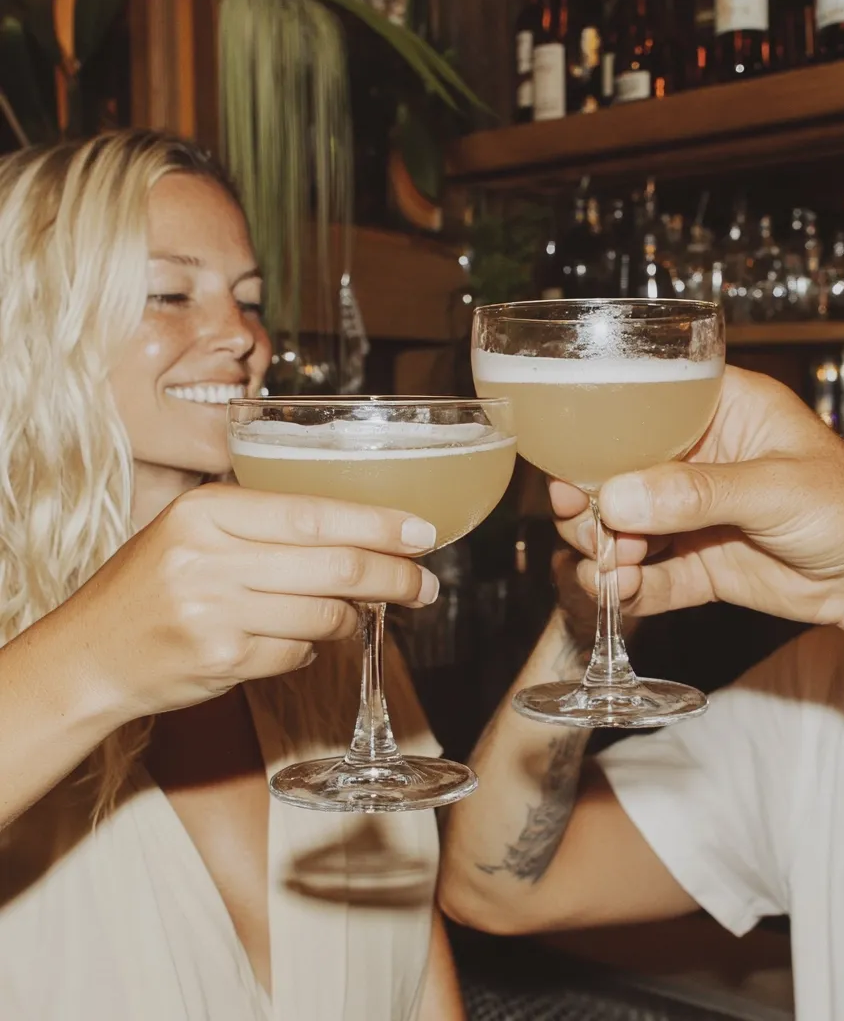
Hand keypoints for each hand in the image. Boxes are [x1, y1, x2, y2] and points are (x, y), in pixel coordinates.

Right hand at [62, 483, 438, 719]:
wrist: (88, 656)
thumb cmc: (152, 586)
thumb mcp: (196, 533)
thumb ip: (269, 527)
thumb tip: (363, 534)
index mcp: (207, 511)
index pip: (317, 514)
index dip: (381, 525)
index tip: (424, 533)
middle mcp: (209, 557)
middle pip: (336, 566)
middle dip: (395, 577)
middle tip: (425, 586)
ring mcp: (214, 613)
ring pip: (324, 614)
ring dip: (353, 617)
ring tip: (357, 612)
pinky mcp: (221, 662)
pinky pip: (298, 654)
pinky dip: (312, 649)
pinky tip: (298, 640)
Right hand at [551, 366, 843, 628]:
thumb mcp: (775, 487)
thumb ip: (697, 493)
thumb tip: (619, 500)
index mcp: (716, 411)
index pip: (640, 408)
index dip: (596, 434)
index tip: (572, 468)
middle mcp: (693, 459)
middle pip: (615, 472)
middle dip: (590, 501)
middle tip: (585, 522)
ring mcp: (688, 514)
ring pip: (620, 526)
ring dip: (602, 547)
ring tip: (611, 565)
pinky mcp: (693, 562)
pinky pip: (645, 574)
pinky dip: (625, 586)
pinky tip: (619, 592)